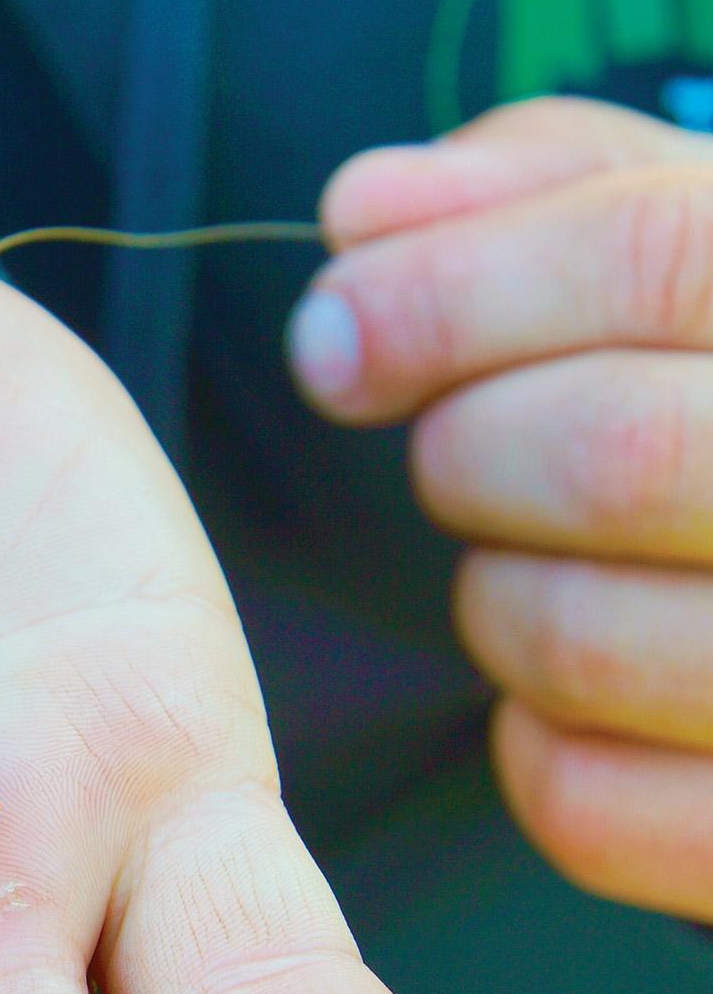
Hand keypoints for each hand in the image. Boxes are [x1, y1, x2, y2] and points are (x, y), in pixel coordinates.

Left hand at [295, 96, 712, 922]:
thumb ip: (552, 190)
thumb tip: (360, 210)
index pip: (659, 257)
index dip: (453, 291)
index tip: (335, 332)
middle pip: (613, 455)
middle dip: (470, 452)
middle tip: (466, 454)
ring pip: (575, 639)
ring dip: (496, 599)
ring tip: (543, 566)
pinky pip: (581, 803)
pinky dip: (529, 745)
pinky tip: (579, 693)